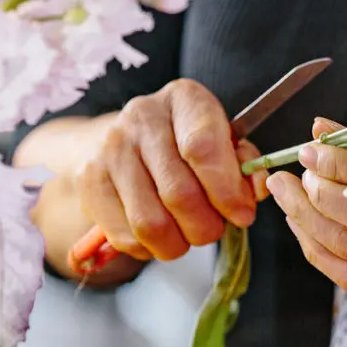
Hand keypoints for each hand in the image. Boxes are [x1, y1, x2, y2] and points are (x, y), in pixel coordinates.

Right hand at [77, 80, 268, 262]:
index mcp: (184, 99)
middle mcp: (142, 116)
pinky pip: (126, 236)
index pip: (202, 149)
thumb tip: (256, 190)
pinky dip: (150, 248)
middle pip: (178, 194)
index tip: (242, 214)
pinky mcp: (89, 181)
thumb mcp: (221, 142)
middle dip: (206, 226)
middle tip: (213, 229)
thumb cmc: (182, 142)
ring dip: (178, 243)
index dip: (227, 191)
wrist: (116, 138)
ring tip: (187, 235)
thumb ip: (245, 164)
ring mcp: (109, 148)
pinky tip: (159, 234)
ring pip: (150, 222)